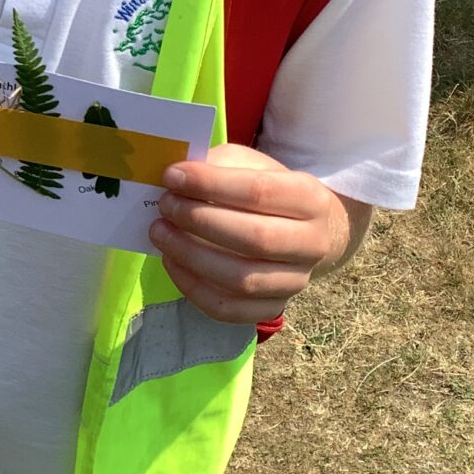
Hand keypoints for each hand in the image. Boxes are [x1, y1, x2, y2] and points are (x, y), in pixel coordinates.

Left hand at [147, 142, 367, 323]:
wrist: (301, 231)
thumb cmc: (268, 191)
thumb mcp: (251, 165)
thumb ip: (219, 167)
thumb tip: (177, 179)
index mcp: (311, 198)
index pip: (260, 192)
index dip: (211, 184)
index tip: (172, 176)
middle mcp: (313, 244)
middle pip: (254, 238)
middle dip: (200, 221)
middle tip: (165, 205)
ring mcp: (295, 282)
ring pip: (241, 279)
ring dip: (191, 255)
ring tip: (160, 232)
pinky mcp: (273, 308)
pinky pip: (229, 308)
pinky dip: (193, 287)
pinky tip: (172, 261)